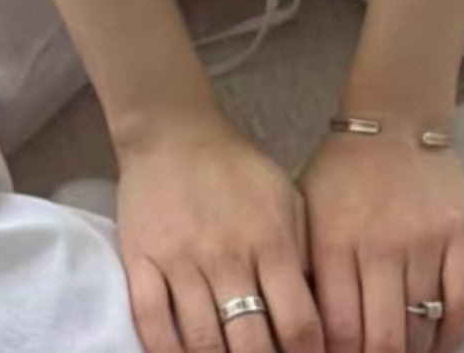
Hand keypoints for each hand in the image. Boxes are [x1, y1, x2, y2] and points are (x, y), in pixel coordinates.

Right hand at [117, 112, 324, 352]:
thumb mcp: (285, 199)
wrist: (174, 132)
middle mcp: (227, 255)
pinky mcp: (141, 259)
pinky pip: (151, 322)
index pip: (297, 321)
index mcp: (270, 240)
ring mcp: (181, 259)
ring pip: (201, 341)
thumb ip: (302, 253)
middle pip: (250, 342)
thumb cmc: (236, 170)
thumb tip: (322, 313)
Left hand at [295, 130, 463, 352]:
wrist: (394, 122)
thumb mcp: (305, 212)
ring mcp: (425, 240)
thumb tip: (303, 330)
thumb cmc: (342, 174)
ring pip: (423, 327)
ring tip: (401, 351)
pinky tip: (437, 342)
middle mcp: (380, 244)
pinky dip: (453, 334)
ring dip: (412, 352)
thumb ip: (305, 270)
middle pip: (384, 340)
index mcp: (334, 240)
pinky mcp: (461, 234)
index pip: (339, 331)